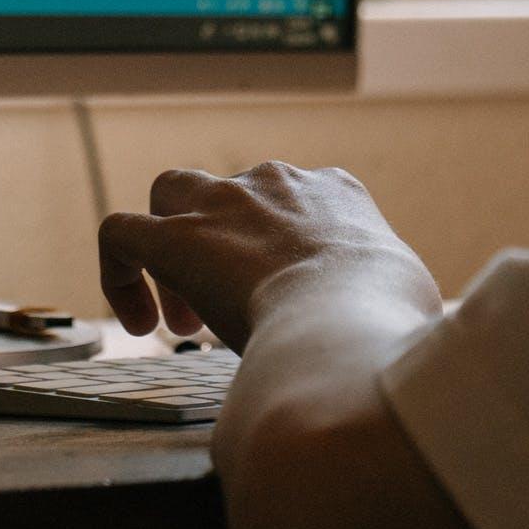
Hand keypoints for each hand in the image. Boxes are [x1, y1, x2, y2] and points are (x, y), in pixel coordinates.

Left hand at [97, 162, 440, 347]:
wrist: (348, 319)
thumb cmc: (390, 321)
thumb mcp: (410, 298)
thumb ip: (392, 304)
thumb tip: (401, 345)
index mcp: (338, 192)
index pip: (301, 202)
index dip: (283, 254)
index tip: (285, 305)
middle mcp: (278, 183)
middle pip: (232, 193)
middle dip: (224, 242)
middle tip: (230, 312)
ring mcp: (223, 203)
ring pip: (171, 194)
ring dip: (172, 247)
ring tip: (183, 320)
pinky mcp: (173, 238)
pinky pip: (120, 234)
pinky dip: (118, 272)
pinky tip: (139, 324)